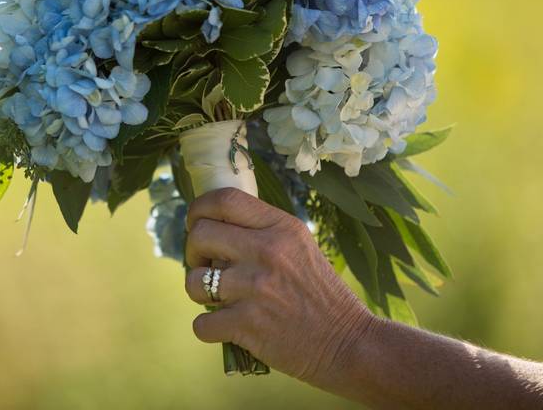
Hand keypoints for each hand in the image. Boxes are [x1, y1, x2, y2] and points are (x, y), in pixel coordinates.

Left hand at [184, 187, 374, 389]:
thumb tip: (213, 226)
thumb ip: (262, 232)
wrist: (350, 343)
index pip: (223, 199)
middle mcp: (267, 251)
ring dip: (198, 292)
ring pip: (193, 281)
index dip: (199, 209)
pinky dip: (208, 329)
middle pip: (200, 235)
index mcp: (281, 227)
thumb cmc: (321, 295)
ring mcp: (256, 288)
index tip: (196, 224)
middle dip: (193, 253)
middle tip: (205, 266)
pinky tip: (226, 327)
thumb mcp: (300, 246)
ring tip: (217, 297)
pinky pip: (201, 323)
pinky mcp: (248, 325)